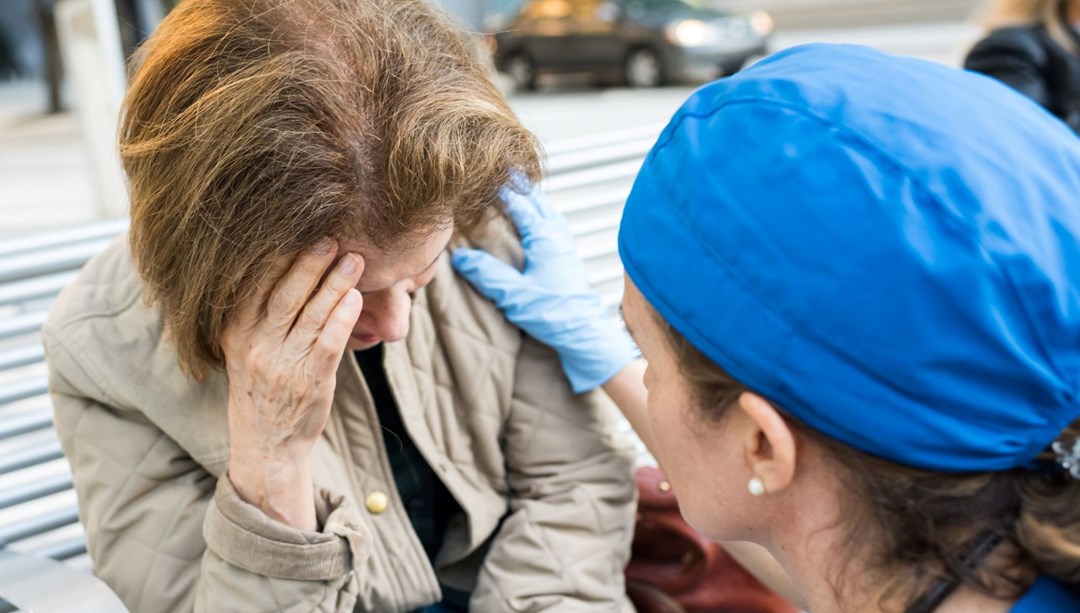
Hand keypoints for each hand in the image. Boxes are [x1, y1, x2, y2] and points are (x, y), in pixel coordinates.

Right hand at [220, 238, 363, 528]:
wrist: (267, 444)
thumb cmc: (261, 386)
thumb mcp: (244, 347)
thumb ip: (258, 312)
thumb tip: (289, 264)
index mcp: (235, 331)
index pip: (254, 284)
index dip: (275, 255)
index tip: (296, 227)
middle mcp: (255, 345)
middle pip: (285, 294)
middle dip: (308, 262)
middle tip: (330, 236)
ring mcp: (283, 364)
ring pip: (312, 315)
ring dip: (335, 283)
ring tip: (355, 259)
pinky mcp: (310, 380)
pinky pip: (328, 343)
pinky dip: (342, 318)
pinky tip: (355, 298)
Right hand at [452, 181, 635, 392]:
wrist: (584, 333)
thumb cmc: (553, 314)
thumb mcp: (513, 294)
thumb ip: (486, 274)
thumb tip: (461, 256)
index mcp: (544, 237)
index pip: (520, 203)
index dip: (502, 188)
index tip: (487, 174)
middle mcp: (557, 236)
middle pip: (537, 201)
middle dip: (520, 185)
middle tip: (504, 170)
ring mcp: (565, 246)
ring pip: (547, 211)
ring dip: (532, 199)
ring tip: (518, 190)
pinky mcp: (568, 259)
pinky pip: (553, 225)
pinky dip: (541, 215)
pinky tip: (536, 223)